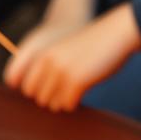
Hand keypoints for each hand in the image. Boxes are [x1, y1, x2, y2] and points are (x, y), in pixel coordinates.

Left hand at [3, 0, 137, 110]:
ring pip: (52, 104)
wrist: (116, 34)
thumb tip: (34, 95)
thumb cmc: (90, 45)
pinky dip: (75, 102)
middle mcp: (48, 63)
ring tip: (75, 86)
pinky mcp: (77, 81)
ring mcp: (61, 72)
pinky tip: (84, 88)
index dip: (38, 90)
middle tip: (67, 88)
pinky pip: (67, 105)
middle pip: (38, 98)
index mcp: (42, 54)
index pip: (25, 87)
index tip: (52, 87)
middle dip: (52, 97)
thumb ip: (46, 67)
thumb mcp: (62, 51)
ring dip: (64, 100)